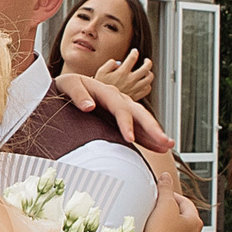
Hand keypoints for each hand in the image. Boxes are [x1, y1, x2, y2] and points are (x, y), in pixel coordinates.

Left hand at [50, 73, 172, 153]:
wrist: (64, 87)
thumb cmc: (65, 86)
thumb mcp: (68, 84)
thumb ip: (77, 94)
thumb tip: (89, 106)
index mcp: (106, 91)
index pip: (120, 109)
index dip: (126, 123)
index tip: (130, 138)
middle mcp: (118, 99)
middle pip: (139, 114)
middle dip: (152, 128)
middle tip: (164, 142)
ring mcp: (121, 109)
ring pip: (142, 121)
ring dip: (155, 133)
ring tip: (168, 145)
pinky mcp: (119, 119)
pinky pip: (137, 129)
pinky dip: (147, 138)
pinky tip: (158, 147)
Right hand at [94, 54, 155, 102]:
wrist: (99, 101)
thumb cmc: (100, 86)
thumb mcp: (100, 72)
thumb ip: (110, 64)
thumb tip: (120, 63)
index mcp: (122, 73)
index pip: (133, 58)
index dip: (134, 52)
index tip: (134, 51)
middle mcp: (130, 80)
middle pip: (146, 68)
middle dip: (148, 62)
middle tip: (146, 61)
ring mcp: (134, 88)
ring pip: (149, 78)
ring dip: (149, 73)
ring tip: (146, 72)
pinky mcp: (135, 96)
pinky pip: (147, 89)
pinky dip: (147, 85)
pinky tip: (143, 83)